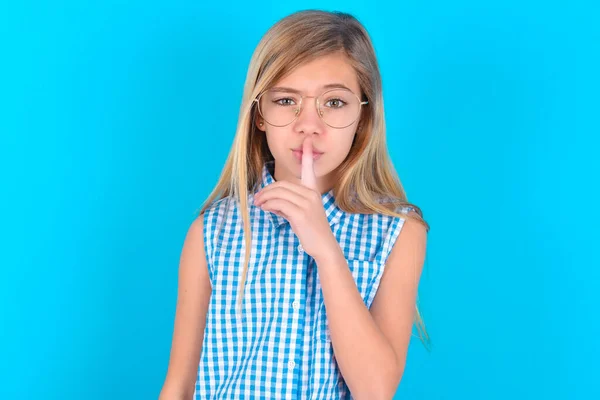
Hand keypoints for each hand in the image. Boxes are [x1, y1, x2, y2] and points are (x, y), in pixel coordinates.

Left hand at [253, 136, 339, 262]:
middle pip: (282, 184)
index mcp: (313, 191)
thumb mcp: (300, 213)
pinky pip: (279, 203)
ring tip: (258, 204)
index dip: (307, 154)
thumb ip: (288, 204)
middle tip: (257, 198)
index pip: (309, 170)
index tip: (306, 140)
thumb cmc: (311, 230)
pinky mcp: (301, 214)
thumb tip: (270, 203)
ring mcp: (307, 203)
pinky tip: (265, 209)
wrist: (324, 246)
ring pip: (279, 193)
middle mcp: (311, 194)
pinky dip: (268, 205)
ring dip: (264, 198)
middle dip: (266, 190)